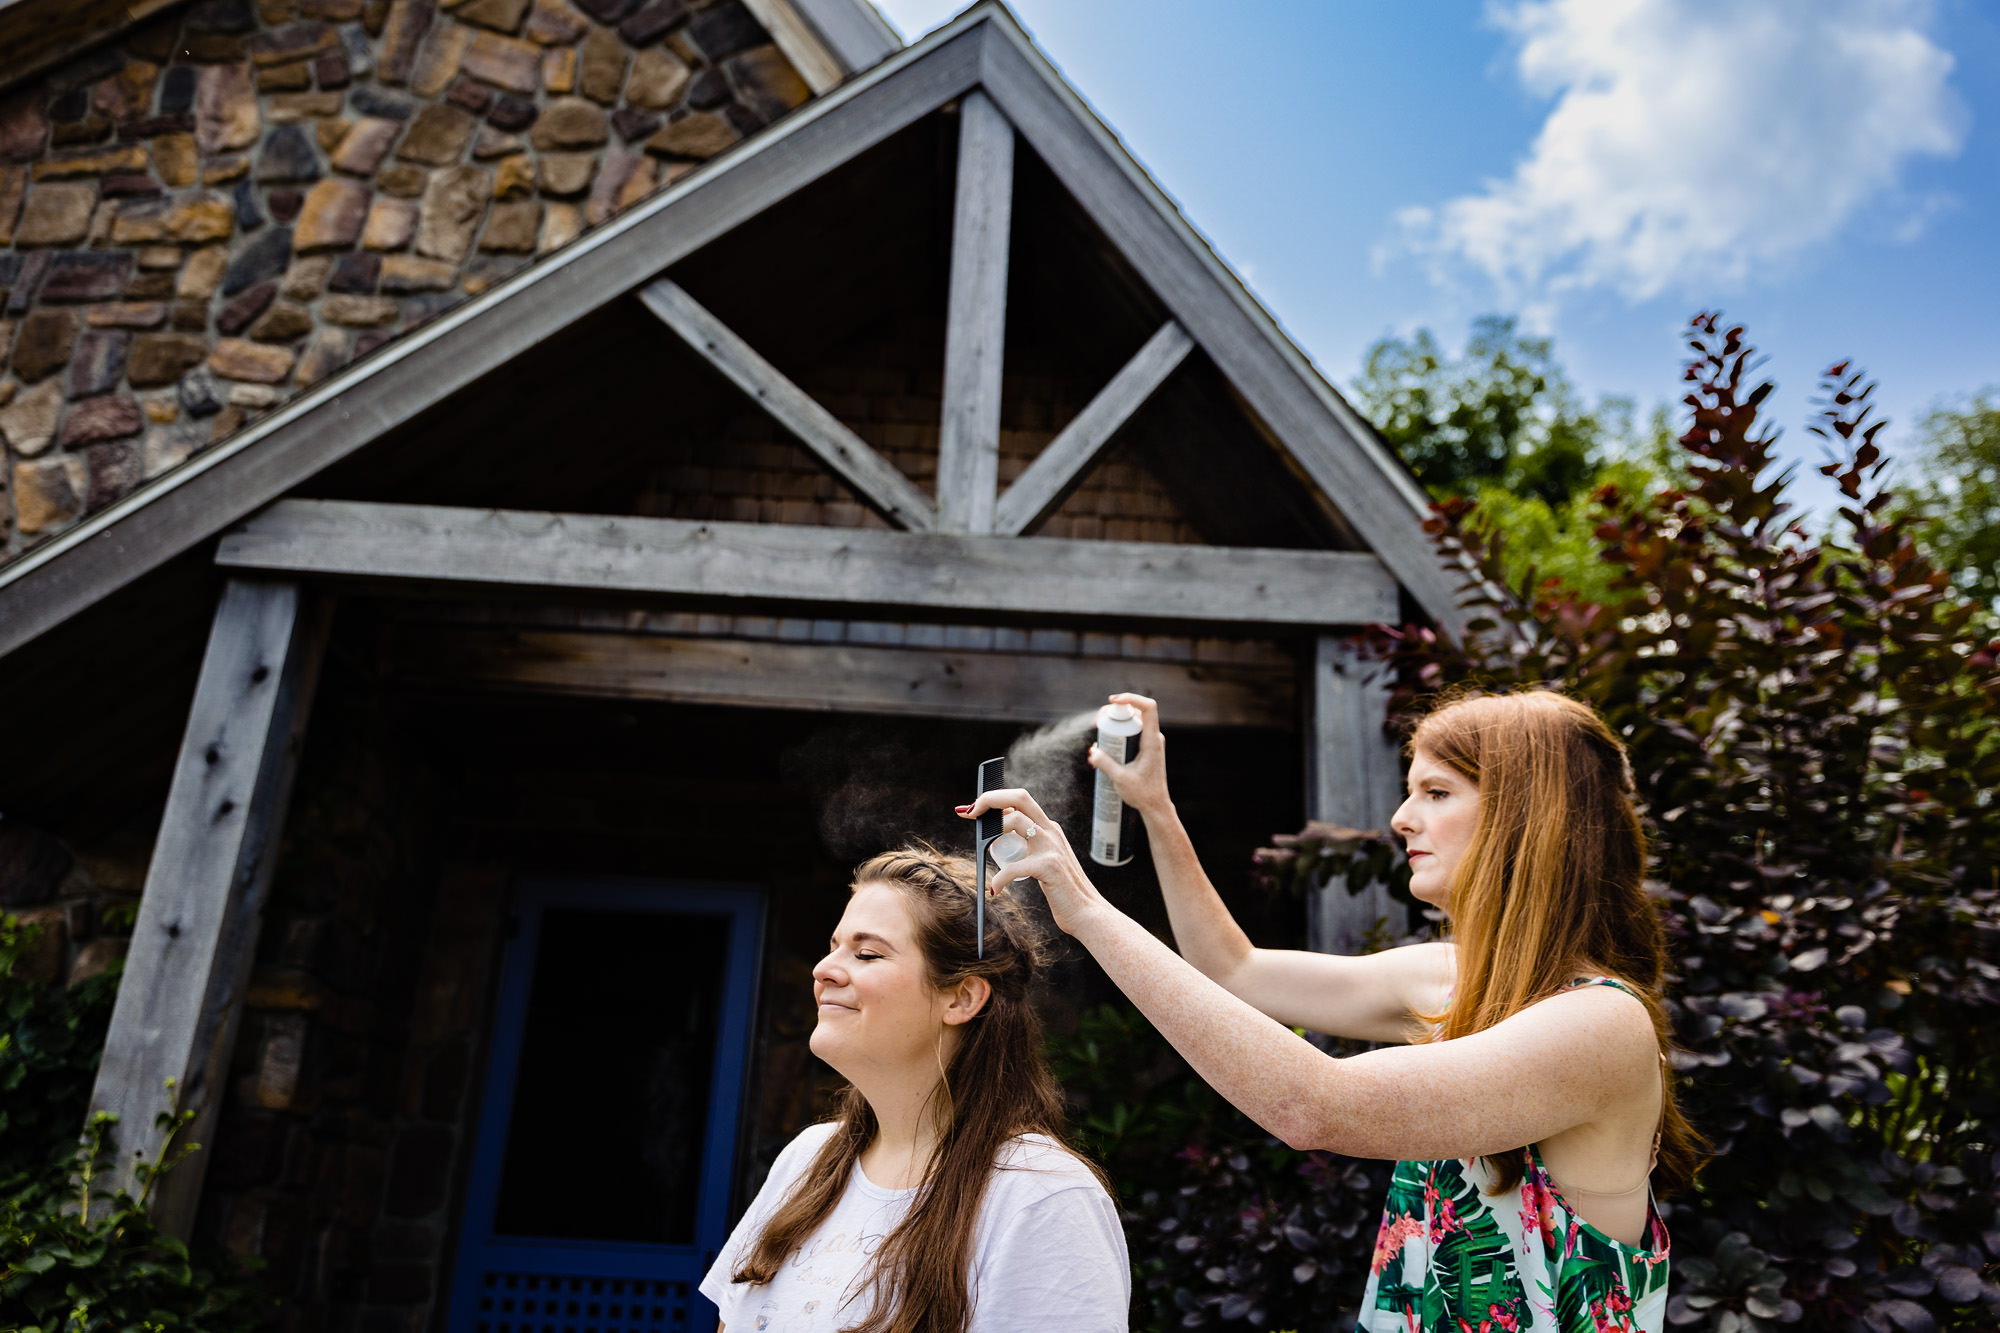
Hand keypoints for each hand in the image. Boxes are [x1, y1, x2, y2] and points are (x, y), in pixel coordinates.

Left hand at [959, 787, 1113, 938]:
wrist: (1087, 912)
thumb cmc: (1062, 889)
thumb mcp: (1044, 859)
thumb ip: (1029, 844)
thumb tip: (998, 834)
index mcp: (1049, 828)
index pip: (1020, 800)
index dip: (994, 798)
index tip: (972, 808)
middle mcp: (1051, 831)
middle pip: (1019, 798)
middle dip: (991, 799)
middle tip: (969, 813)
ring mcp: (1051, 847)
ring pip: (1015, 821)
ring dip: (991, 833)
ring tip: (983, 851)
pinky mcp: (1049, 867)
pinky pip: (1014, 867)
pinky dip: (1000, 879)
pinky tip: (994, 890)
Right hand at [1089, 692, 1171, 818]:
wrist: (1156, 806)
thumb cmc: (1143, 794)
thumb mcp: (1121, 779)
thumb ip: (1106, 764)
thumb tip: (1092, 751)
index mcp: (1152, 741)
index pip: (1148, 707)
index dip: (1131, 698)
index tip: (1112, 701)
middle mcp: (1153, 737)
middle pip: (1135, 712)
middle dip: (1115, 712)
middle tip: (1097, 724)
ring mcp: (1150, 742)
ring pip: (1133, 722)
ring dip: (1116, 723)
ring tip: (1099, 733)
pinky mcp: (1146, 748)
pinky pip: (1132, 732)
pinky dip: (1119, 733)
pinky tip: (1105, 745)